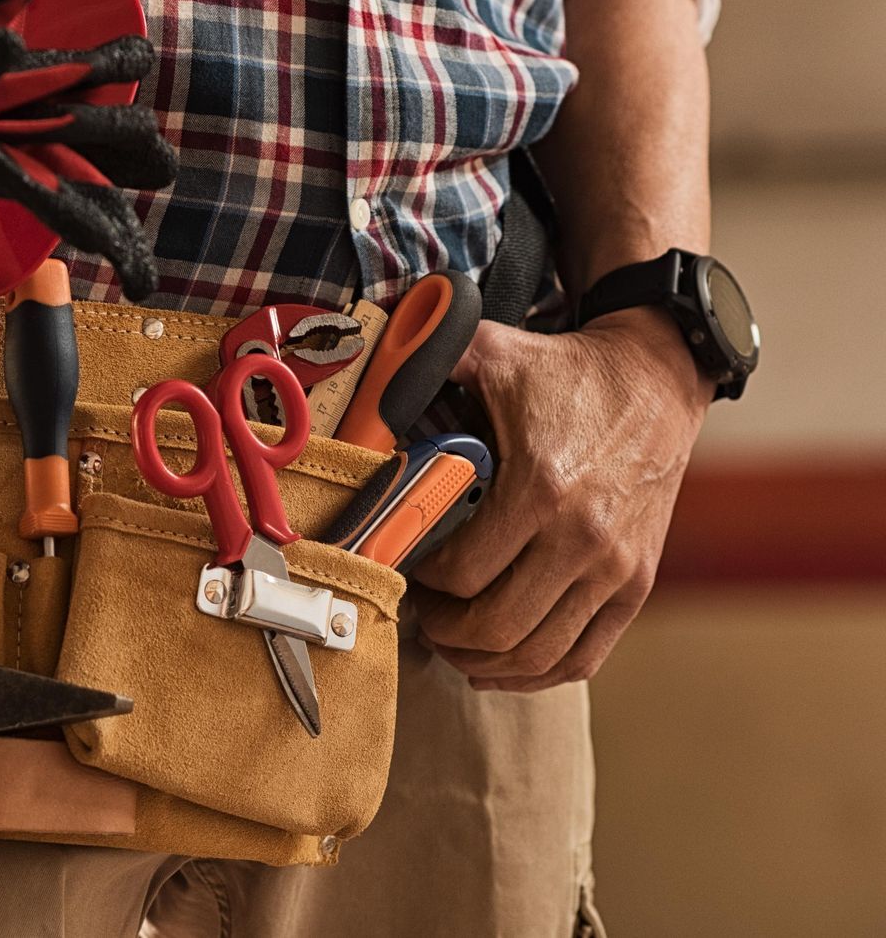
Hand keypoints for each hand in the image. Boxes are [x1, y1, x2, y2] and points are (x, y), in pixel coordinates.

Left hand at [410, 308, 711, 691]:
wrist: (656, 379)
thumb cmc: (567, 371)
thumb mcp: (492, 352)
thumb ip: (425, 362)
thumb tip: (367, 379)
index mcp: (541, 489)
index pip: (462, 573)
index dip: (421, 582)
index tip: (404, 566)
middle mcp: (584, 539)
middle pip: (497, 626)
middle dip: (445, 631)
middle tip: (421, 614)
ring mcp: (616, 570)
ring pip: (538, 654)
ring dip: (484, 660)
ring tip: (453, 641)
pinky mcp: (636, 584)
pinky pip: (584, 657)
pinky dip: (536, 673)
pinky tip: (500, 662)